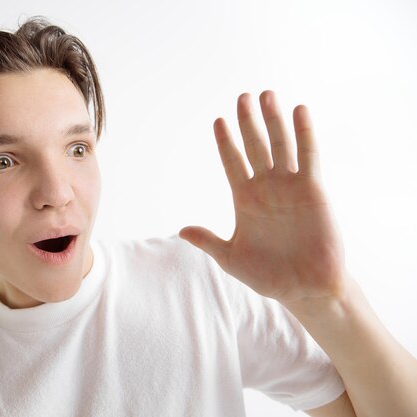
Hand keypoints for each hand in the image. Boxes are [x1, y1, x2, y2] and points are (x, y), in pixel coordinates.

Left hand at [180, 91, 347, 304]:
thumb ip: (208, 240)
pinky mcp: (313, 190)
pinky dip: (304, 134)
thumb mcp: (231, 257)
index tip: (218, 121)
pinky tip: (299, 111)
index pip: (233, 162)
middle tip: (242, 96)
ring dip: (273, 120)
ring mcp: (290, 187)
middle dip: (248, 122)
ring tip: (266, 94)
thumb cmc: (268, 275)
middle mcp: (266, 187)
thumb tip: (181, 230)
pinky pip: (308, 157)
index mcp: (245, 199)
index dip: (226, 142)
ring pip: (279, 145)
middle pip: (255, 146)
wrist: (305, 288)